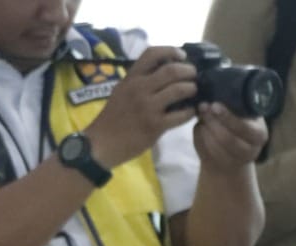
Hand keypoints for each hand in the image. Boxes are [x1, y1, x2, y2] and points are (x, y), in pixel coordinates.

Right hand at [86, 46, 197, 167]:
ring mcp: (148, 107)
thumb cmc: (113, 118)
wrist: (101, 144)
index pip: (151, 53)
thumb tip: (162, 72)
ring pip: (179, 89)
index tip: (182, 55)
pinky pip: (180, 115)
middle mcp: (139, 88)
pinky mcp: (155, 126)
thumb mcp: (121, 91)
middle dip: (188, 70)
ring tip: (194, 91)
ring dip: (191, 88)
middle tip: (194, 75)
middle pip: (171, 70)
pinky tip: (192, 112)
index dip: (171, 50)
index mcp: (131, 78)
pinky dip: (190, 112)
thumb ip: (139, 81)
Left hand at [192, 102, 266, 172]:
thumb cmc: (238, 123)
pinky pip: (205, 154)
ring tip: (200, 117)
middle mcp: (251, 151)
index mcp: (259, 134)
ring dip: (205, 130)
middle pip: (227, 139)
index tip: (214, 105)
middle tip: (203, 108)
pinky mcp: (220, 168)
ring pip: (215, 148)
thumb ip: (232, 107)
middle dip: (212, 122)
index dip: (227, 117)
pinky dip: (199, 140)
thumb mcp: (242, 114)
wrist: (234, 147)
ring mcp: (235, 163)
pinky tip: (199, 128)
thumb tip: (211, 101)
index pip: (243, 127)